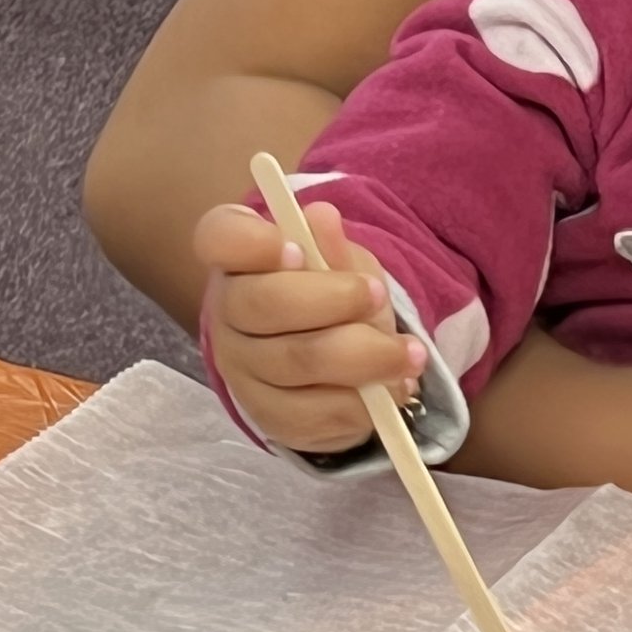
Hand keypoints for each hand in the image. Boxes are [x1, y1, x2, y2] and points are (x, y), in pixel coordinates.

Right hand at [195, 196, 423, 452]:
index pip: (221, 238)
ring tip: (410, 354)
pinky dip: (360, 404)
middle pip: (264, 304)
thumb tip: (322, 217)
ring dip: (363, 358)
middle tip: (378, 296)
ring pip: (295, 363)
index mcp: (236, 258)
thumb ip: (332, 247)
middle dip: (333, 300)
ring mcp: (242, 368)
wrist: (330, 357)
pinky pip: (311, 413)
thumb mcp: (341, 263)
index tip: (295, 248)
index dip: (253, 243)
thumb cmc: (331, 294)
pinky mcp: (266, 415)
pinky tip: (393, 389)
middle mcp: (226, 312)